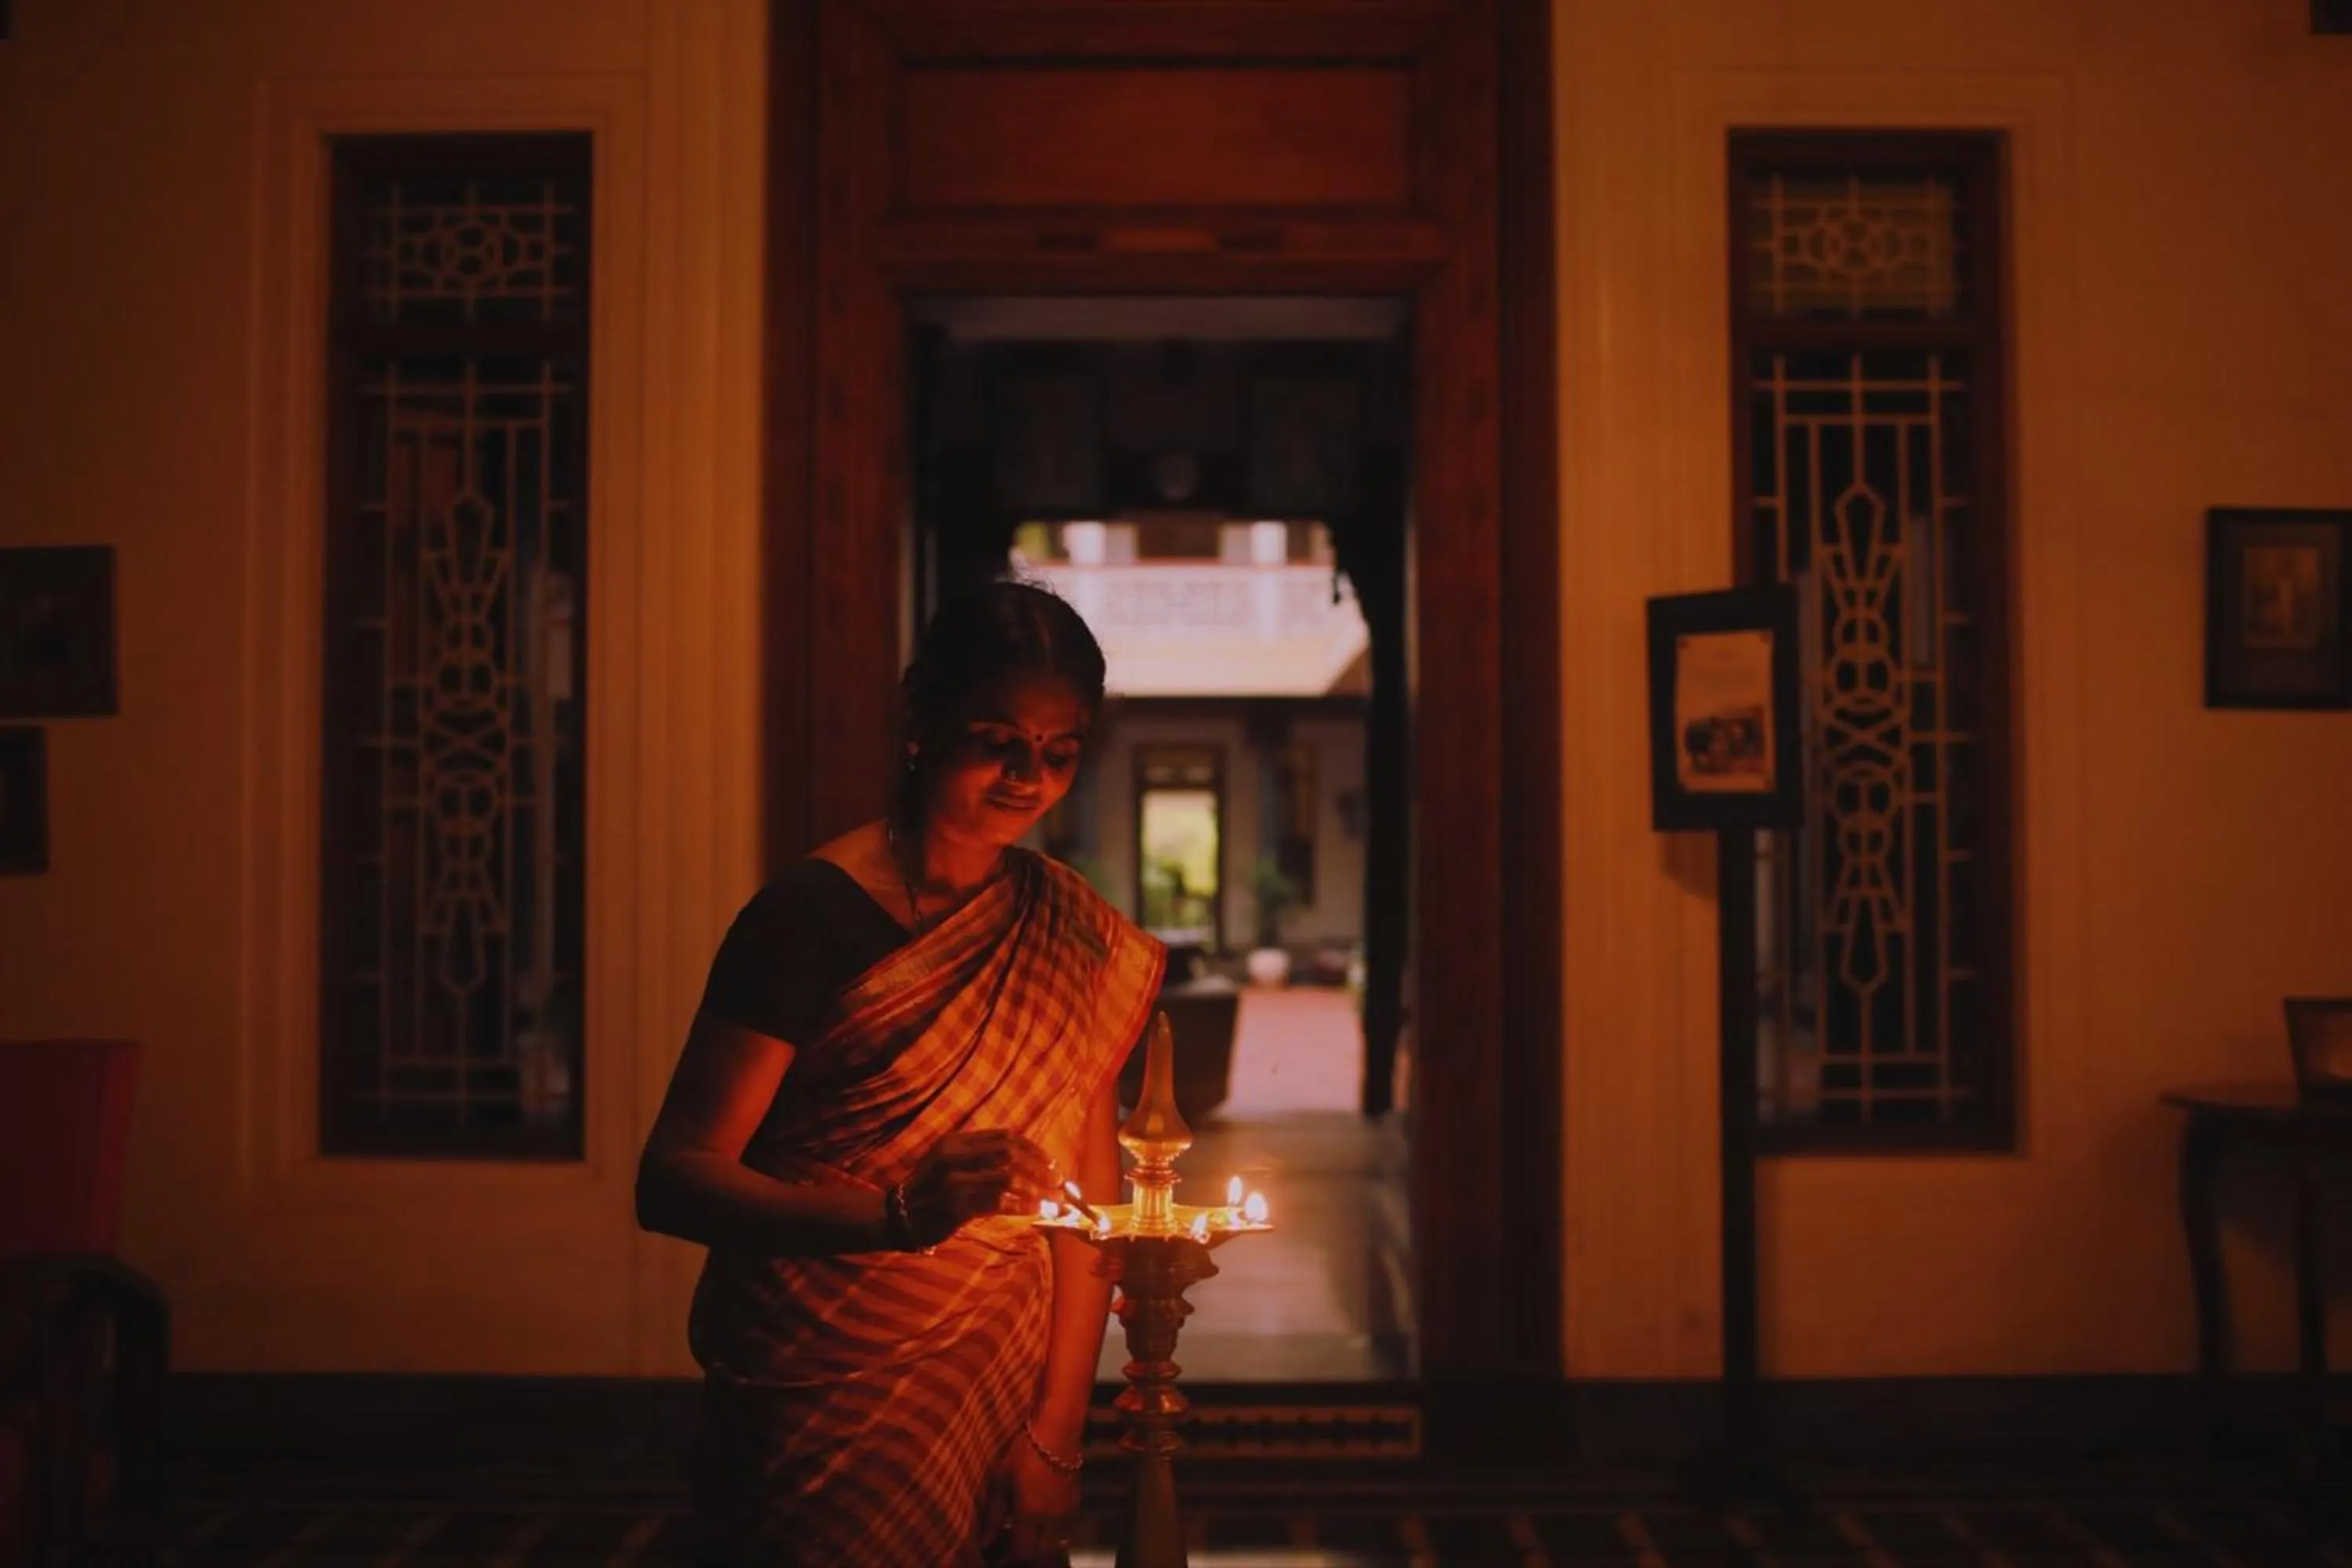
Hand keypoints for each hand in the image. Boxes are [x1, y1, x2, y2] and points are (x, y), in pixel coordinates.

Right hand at [901, 1129, 1057, 1246]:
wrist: (896, 1216)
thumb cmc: (929, 1192)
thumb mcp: (950, 1164)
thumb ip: (981, 1159)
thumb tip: (1028, 1166)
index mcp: (956, 1141)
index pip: (1006, 1137)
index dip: (1034, 1150)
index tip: (1052, 1164)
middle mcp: (955, 1156)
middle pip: (1011, 1153)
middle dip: (1040, 1167)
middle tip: (1058, 1182)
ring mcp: (955, 1181)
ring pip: (1009, 1178)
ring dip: (1038, 1189)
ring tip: (1055, 1200)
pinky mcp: (957, 1206)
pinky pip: (999, 1203)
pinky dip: (1023, 1206)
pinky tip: (1036, 1211)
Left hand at [995, 1426, 1080, 1564]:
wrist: (1056, 1432)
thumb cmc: (1023, 1453)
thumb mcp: (1001, 1479)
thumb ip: (994, 1513)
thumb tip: (984, 1541)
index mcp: (1030, 1514)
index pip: (1022, 1552)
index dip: (1010, 1557)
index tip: (999, 1554)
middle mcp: (1051, 1520)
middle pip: (1042, 1553)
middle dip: (1028, 1554)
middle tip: (1014, 1546)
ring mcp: (1067, 1512)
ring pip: (1057, 1543)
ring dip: (1042, 1545)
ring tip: (1029, 1535)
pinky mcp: (1076, 1503)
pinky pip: (1066, 1529)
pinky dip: (1054, 1532)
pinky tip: (1043, 1520)